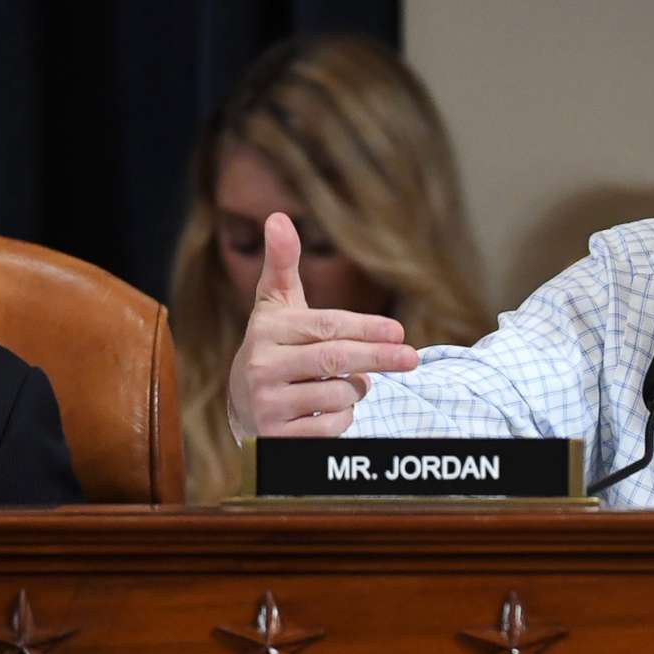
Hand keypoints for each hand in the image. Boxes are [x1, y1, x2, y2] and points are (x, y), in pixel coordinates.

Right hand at [226, 213, 418, 438]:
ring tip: (350, 384)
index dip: (366, 328)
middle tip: (412, 358)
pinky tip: (332, 409)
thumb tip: (278, 216)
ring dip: (357, 390)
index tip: (399, 331)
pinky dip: (345, 418)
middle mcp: (261, 365)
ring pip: (339, 395)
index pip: (326, 326)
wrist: (242, 403)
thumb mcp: (275, 305)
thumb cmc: (272, 344)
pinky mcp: (277, 436)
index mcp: (266, 329)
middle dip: (378, 358)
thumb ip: (282, 263)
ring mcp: (268, 403)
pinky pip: (332, 427)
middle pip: (335, 360)